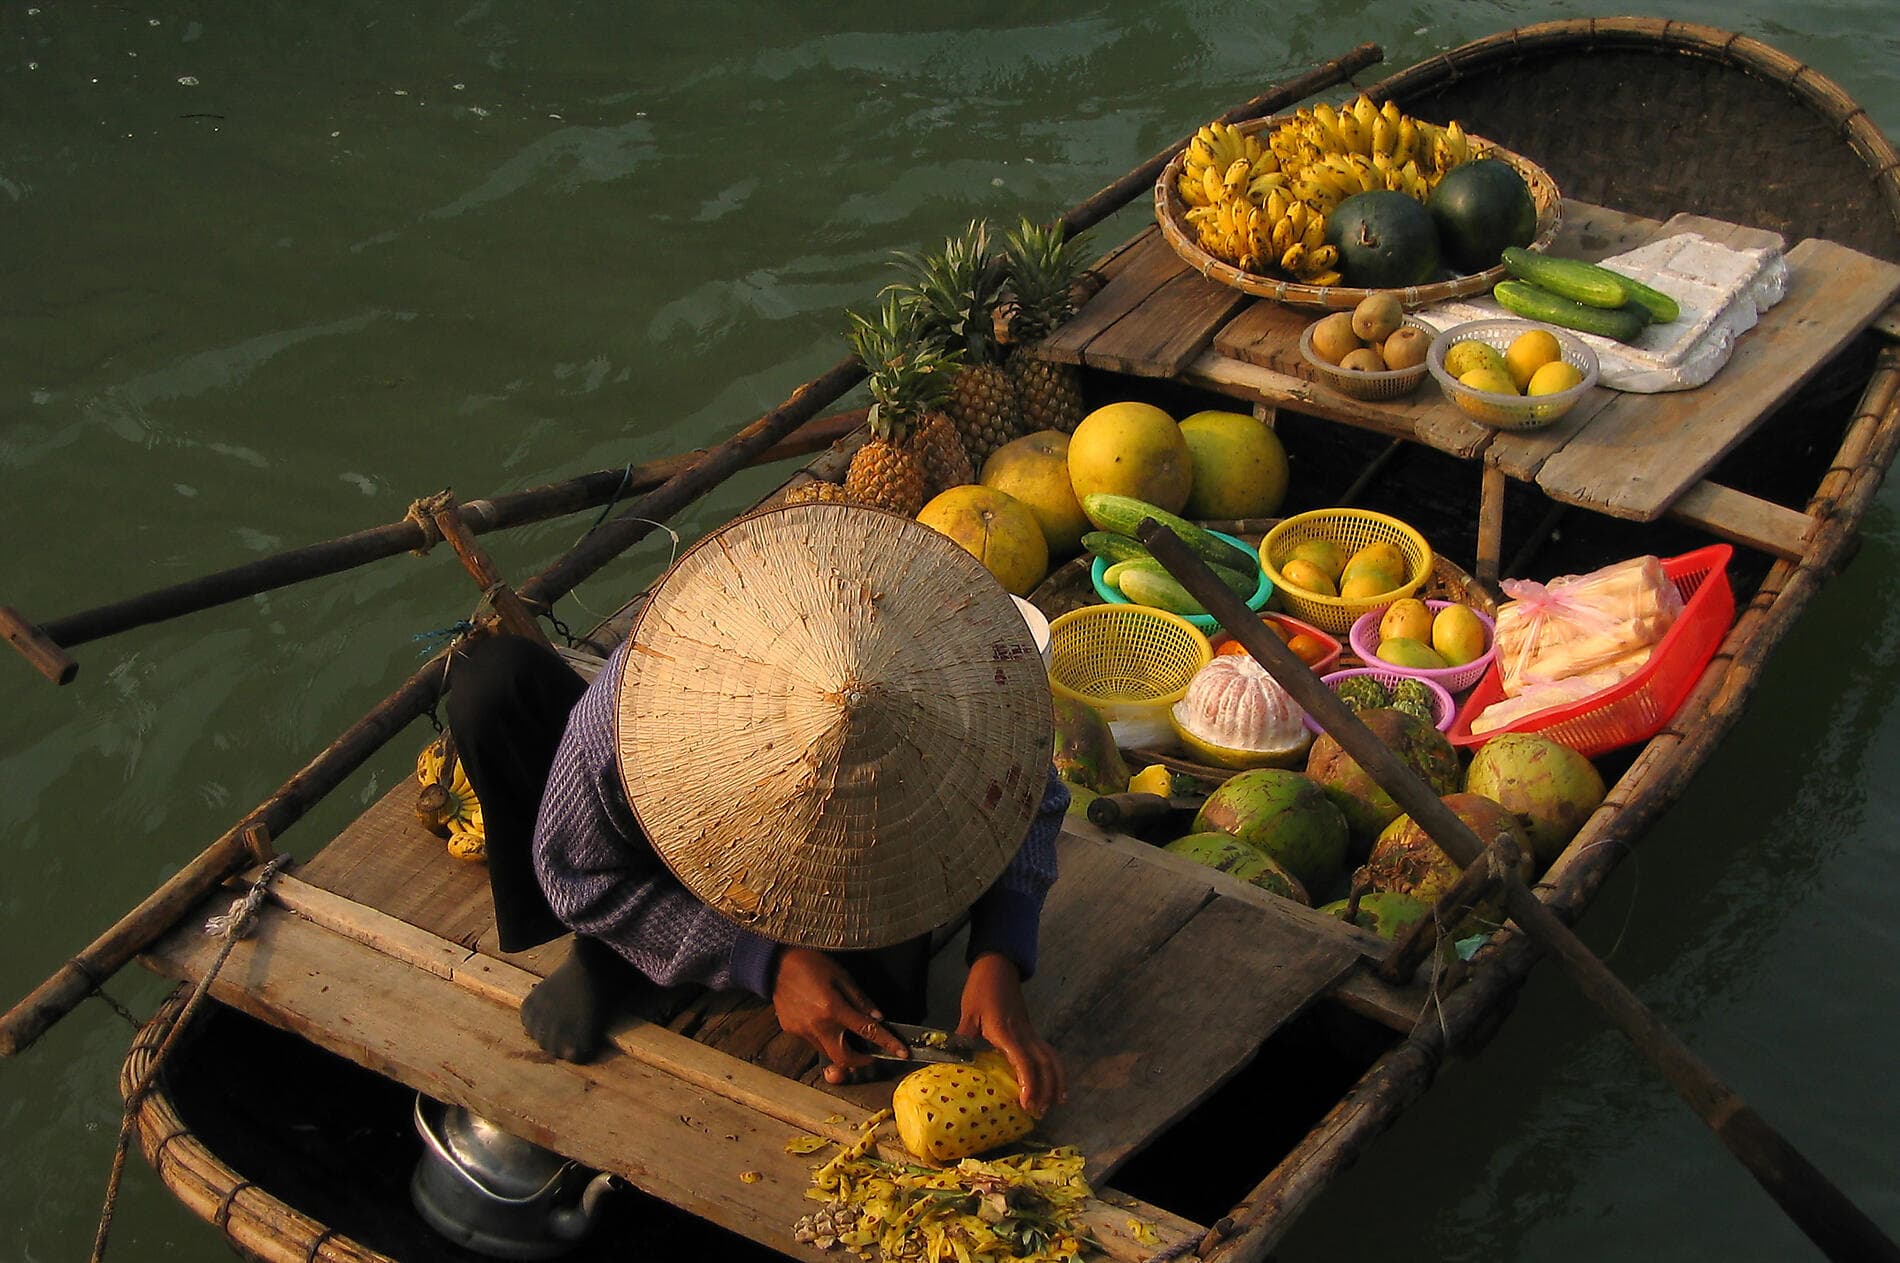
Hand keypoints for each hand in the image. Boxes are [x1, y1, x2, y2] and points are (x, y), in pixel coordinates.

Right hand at [771, 947, 908, 1083]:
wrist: (775, 963)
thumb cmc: (810, 963)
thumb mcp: (841, 975)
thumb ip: (860, 999)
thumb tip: (877, 1018)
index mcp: (833, 1009)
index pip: (867, 1031)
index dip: (887, 1044)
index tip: (901, 1053)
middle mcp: (817, 1025)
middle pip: (842, 1058)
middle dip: (859, 1061)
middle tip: (868, 1053)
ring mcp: (802, 1030)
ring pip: (826, 1051)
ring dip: (839, 1046)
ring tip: (842, 1029)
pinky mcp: (791, 1030)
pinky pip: (811, 1041)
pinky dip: (822, 1036)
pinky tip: (821, 1019)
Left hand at [958, 952, 1064, 1116]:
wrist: (997, 967)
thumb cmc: (981, 989)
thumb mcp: (968, 1013)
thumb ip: (964, 1037)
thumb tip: (954, 1061)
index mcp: (1007, 1032)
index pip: (1024, 1061)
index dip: (1028, 1083)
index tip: (1027, 1104)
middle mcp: (1024, 1034)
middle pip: (1044, 1064)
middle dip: (1046, 1089)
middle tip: (1039, 1112)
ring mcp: (1030, 1032)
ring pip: (1051, 1058)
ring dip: (1056, 1081)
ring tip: (1054, 1103)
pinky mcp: (1031, 1031)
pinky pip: (1048, 1052)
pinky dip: (1055, 1069)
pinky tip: (1056, 1083)